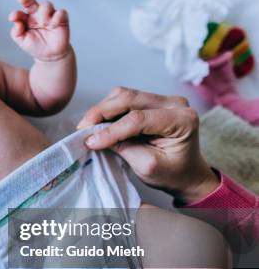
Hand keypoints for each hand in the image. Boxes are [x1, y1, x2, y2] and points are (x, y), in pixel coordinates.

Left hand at [8, 0, 70, 61]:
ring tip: (43, 23)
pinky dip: (56, 17)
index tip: (12, 18)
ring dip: (43, 12)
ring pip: (47, 4)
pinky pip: (61, 12)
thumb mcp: (22, 40)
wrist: (49, 55)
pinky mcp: (62, 19)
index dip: (17, 13)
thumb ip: (16, 32)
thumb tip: (16, 22)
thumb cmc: (35, 45)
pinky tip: (52, 26)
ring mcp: (50, 15)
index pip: (19, 13)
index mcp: (27, 17)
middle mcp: (38, 14)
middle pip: (32, 2)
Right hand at [77, 87, 219, 203]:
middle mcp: (174, 103)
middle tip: (82, 128)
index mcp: (182, 120)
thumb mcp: (147, 165)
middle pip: (130, 98)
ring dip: (103, 110)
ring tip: (89, 127)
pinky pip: (126, 99)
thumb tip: (96, 137)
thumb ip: (123, 148)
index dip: (111, 130)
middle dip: (101, 112)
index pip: (139, 119)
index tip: (91, 142)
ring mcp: (164, 99)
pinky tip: (100, 123)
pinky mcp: (153, 101)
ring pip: (124, 95)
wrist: (186, 173)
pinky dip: (109, 110)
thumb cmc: (172, 173)